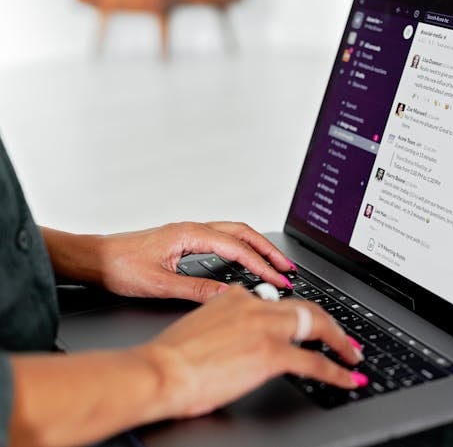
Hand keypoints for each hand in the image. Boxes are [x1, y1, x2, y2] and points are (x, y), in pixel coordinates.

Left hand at [43, 222, 296, 302]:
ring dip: (257, 247)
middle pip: (243, 233)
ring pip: (234, 234)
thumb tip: (227, 296)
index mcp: (189, 235)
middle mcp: (192, 229)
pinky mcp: (184, 241)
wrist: (93, 259)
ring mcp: (189, 234)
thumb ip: (196, 290)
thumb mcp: (159, 284)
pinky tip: (245, 261)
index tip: (278, 279)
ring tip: (274, 263)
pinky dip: (241, 248)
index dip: (262, 265)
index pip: (237, 248)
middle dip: (268, 250)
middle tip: (288, 268)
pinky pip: (223, 239)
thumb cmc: (118, 267)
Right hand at [137, 286, 366, 417]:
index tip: (310, 322)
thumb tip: (239, 335)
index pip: (279, 301)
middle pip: (307, 309)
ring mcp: (266, 328)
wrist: (159, 371)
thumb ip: (225, 322)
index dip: (301, 313)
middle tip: (344, 339)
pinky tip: (347, 378)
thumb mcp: (201, 326)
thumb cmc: (171, 358)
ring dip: (341, 343)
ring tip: (352, 355)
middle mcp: (255, 306)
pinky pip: (315, 362)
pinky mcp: (271, 353)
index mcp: (237, 297)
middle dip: (331, 325)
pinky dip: (337, 371)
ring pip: (318, 327)